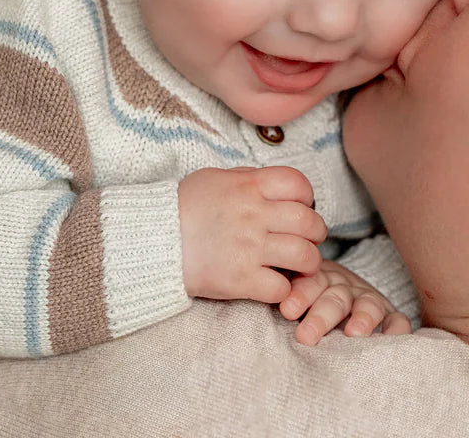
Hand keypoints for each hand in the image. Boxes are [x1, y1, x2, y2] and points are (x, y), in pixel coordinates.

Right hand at [178, 166, 325, 303]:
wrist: (153, 239)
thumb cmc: (182, 207)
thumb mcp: (214, 179)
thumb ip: (247, 179)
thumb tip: (273, 184)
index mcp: (247, 186)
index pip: (298, 184)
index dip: (306, 197)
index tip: (300, 207)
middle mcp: (253, 215)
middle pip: (310, 222)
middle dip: (315, 233)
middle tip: (306, 239)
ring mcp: (249, 248)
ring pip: (305, 256)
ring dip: (308, 264)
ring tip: (298, 266)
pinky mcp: (241, 280)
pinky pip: (283, 287)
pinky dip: (284, 289)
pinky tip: (273, 283)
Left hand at [280, 260, 412, 344]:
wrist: (340, 286)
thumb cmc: (309, 297)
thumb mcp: (296, 291)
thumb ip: (285, 295)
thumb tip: (267, 299)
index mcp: (319, 277)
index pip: (311, 281)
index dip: (300, 295)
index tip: (287, 311)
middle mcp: (345, 286)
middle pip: (335, 297)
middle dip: (321, 317)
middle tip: (306, 336)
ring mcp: (368, 299)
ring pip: (367, 305)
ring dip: (361, 319)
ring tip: (353, 334)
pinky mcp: (390, 315)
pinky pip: (398, 320)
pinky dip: (396, 328)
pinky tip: (391, 339)